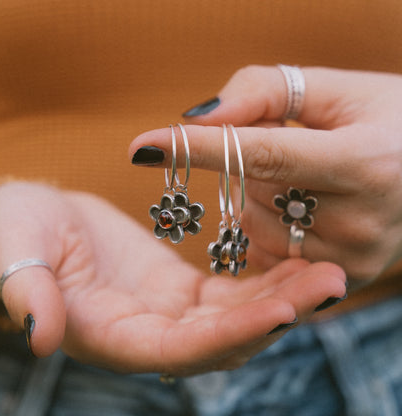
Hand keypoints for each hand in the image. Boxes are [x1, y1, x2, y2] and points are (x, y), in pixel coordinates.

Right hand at [0, 182, 344, 374]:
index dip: (229, 334)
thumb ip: (27, 292)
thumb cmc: (15, 232)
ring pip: (236, 315)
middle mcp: (149, 332)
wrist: (34, 219)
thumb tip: (42, 334)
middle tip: (331, 283)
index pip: (179, 348)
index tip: (281, 309)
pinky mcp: (179, 287)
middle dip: (277, 315)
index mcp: (112, 334)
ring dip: (282, 295)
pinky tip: (296, 258)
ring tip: (328, 270)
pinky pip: (230, 290)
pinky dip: (263, 278)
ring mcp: (168, 310)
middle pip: (224, 338)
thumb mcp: (14, 252)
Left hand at [129, 66, 401, 285]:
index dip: (198, 148)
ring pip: (253, 222)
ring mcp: (348, 259)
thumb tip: (199, 118)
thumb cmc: (386, 122)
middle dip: (250, 162)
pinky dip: (267, 222)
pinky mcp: (338, 279)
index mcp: (364, 163)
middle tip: (293, 144)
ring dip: (260, 192)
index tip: (143, 145)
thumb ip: (267, 91)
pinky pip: (264, 249)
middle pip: (252, 189)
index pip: (261, 154)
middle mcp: (359, 221)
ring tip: (305, 177)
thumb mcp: (337, 90)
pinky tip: (301, 206)